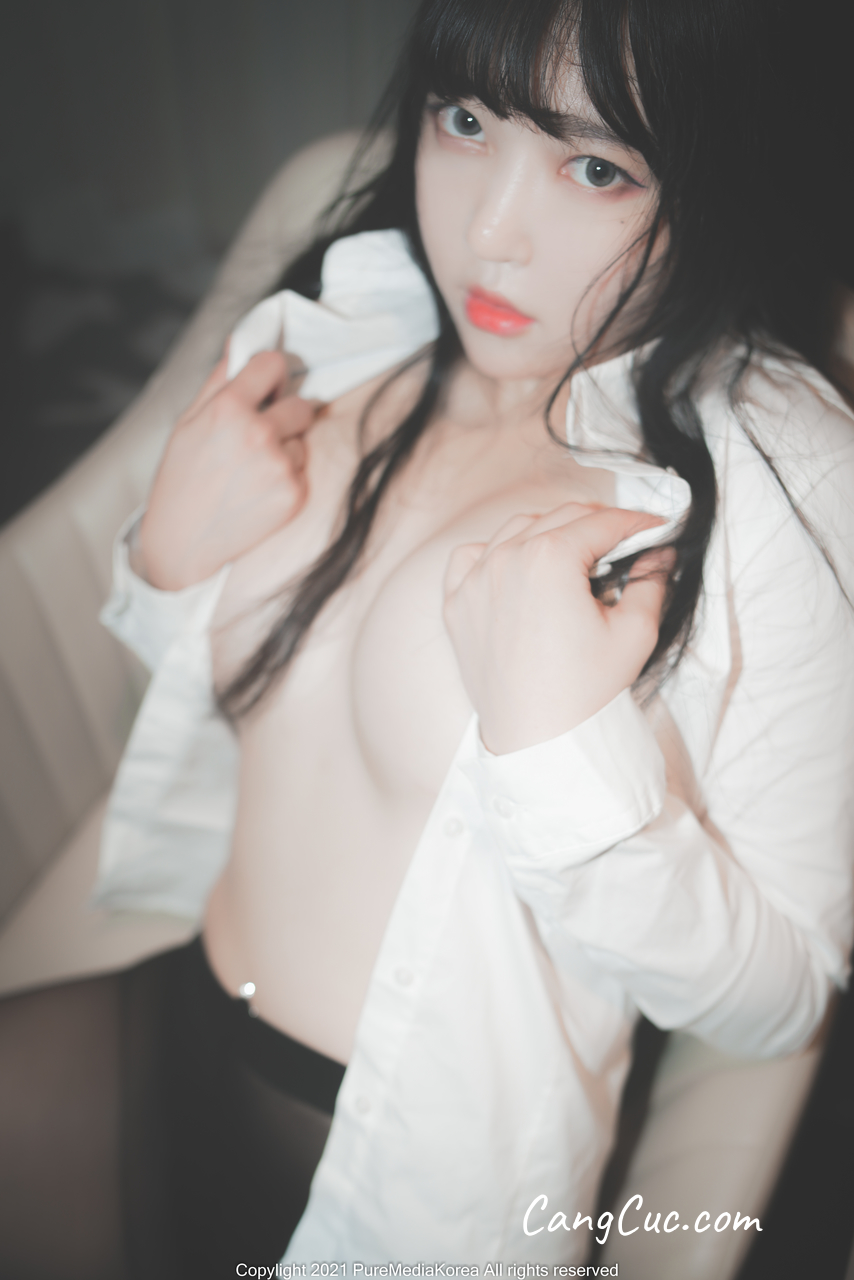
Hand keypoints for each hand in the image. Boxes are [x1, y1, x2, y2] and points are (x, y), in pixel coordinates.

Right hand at [139, 350, 321, 589]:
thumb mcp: (187, 423)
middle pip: (301, 404)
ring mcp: (280, 465)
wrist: (182, 544)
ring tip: (250, 473)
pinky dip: (287, 479)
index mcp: (228, 407)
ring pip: (302, 441)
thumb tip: (240, 345)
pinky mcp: (294, 493)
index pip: (273, 364)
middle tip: (256, 440)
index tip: (266, 390)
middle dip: (285, 417)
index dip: (271, 377)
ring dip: (285, 451)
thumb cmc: (180, 481)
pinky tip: (257, 493)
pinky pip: (303, 471)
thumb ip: (218, 381)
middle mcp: (258, 432)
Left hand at [443, 503, 673, 753]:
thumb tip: (657, 555)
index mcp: (549, 558)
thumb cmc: (583, 694)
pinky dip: (496, 553)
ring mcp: (474, 580)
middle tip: (625, 546)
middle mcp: (505, 559)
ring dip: (551, 533)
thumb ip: (652, 580)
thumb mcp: (635, 631)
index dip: (637, 522)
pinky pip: (472, 557)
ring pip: (517, 530)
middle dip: (599, 526)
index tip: (654, 528)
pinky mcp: (457, 604)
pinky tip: (519, 569)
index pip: (602, 523)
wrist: (538, 740)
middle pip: (562, 518)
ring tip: (576, 558)